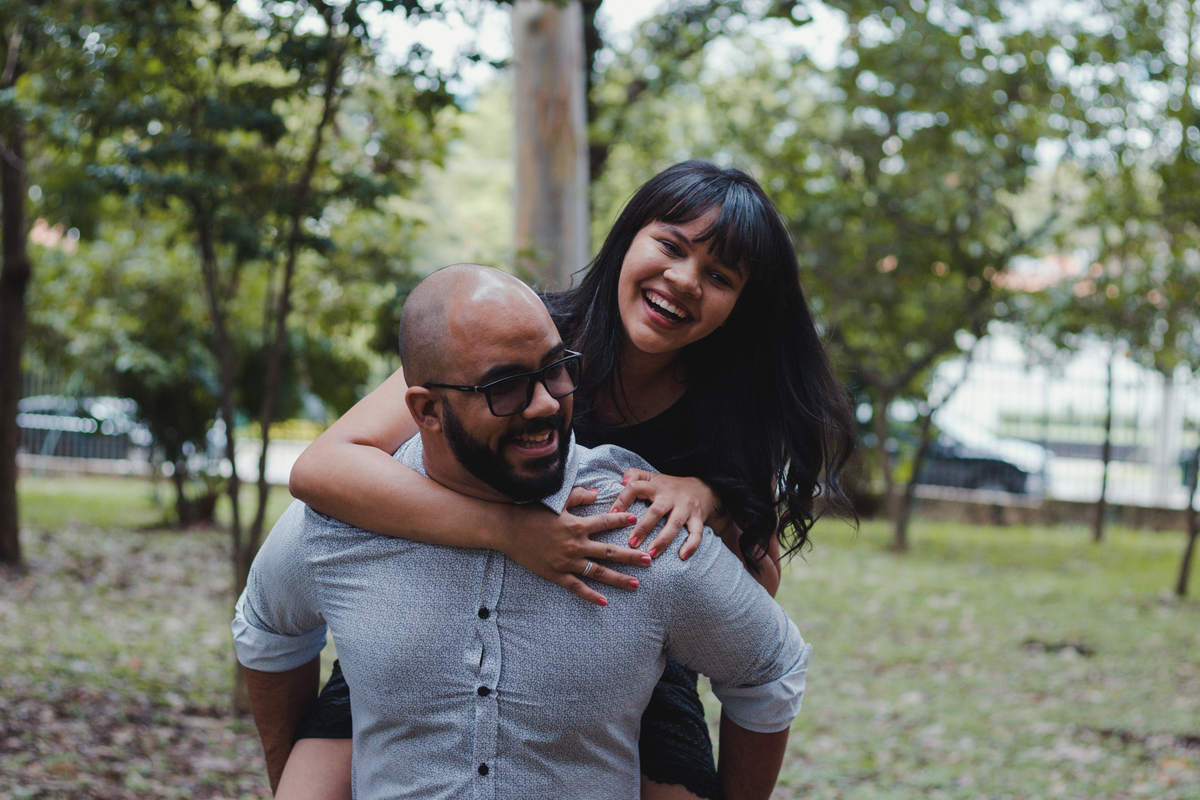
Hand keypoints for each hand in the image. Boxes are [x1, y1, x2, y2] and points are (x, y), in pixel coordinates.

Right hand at [498, 487, 651, 606]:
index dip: (621, 521)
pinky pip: (577, 587)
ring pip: (598, 572)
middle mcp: (575, 545)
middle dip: (631, 556)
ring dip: (619, 578)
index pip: (605, 522)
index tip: (636, 521)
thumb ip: (578, 496)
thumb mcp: (556, 500)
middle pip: (609, 552)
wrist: (508, 529)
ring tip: (636, 583)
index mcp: (576, 525)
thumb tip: (596, 492)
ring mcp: (566, 562)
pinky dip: (591, 595)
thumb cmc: (531, 511)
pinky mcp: (556, 574)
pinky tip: (604, 602)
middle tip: (648, 560)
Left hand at [610, 469, 721, 560]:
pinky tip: (682, 556)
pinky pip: (696, 533)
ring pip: (674, 523)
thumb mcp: (652, 477)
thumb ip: (635, 475)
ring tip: (651, 554)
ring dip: (662, 540)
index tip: (612, 516)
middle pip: (656, 510)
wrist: (702, 488)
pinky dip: (691, 545)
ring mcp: (685, 507)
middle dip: (643, 528)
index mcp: (656, 486)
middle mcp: (671, 496)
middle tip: (631, 543)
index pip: (636, 487)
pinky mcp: (698, 518)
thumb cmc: (670, 486)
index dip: (622, 500)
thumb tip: (621, 481)